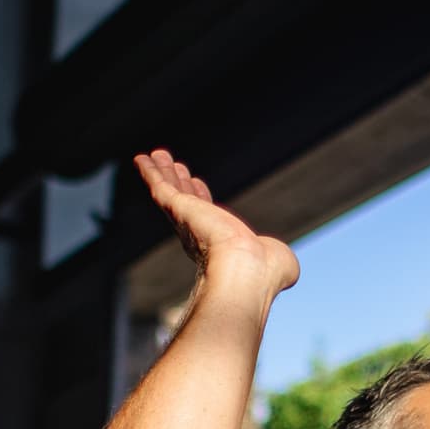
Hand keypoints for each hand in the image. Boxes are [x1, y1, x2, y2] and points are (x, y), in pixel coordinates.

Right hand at [135, 150, 299, 295]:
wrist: (247, 272)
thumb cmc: (266, 273)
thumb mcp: (280, 263)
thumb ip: (279, 259)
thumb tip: (286, 266)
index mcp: (221, 247)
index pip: (208, 217)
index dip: (202, 199)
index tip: (197, 184)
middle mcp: (199, 236)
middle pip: (187, 202)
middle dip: (181, 184)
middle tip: (177, 167)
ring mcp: (188, 221)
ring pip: (171, 191)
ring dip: (164, 172)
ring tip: (157, 155)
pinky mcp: (179, 208)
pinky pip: (160, 186)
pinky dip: (151, 173)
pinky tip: (143, 158)